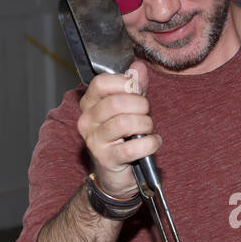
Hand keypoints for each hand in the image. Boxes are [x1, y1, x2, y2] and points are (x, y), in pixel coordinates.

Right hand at [76, 60, 159, 198]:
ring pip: (124, 123)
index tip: (136, 91)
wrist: (114, 174)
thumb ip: (134, 86)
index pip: (101, 83)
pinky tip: (153, 143)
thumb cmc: (123, 137)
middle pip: (116, 102)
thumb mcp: (129, 108)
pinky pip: (132, 147)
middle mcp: (87, 121)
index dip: (124, 83)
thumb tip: (138, 67)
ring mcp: (94, 141)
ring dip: (146, 125)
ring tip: (149, 130)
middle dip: (140, 106)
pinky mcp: (107, 158)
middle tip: (146, 114)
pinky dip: (150, 144)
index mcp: (89, 104)